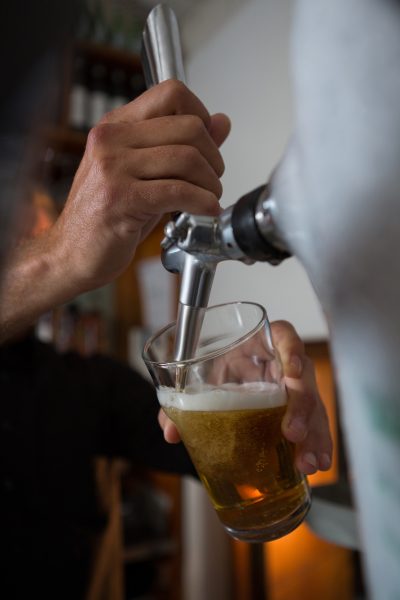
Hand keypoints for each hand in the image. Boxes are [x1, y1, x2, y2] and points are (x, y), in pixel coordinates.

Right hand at [0, 81, 229, 341]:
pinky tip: (207, 211)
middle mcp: (111, 140)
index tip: (209, 142)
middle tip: (213, 178)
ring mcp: (113, 168)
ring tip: (210, 197)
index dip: (201, 114)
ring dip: (211, 183)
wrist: (70, 253)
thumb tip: (221, 122)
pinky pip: (179, 191)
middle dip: (213, 156)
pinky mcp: (121, 199)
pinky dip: (203, 202)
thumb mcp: (144, 173)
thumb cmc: (104, 217)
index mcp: (115, 126)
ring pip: (188, 159)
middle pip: (188, 127)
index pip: (171, 93)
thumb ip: (180, 146)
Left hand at [158, 319, 332, 474]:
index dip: (292, 349)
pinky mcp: (297, 410)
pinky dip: (315, 445)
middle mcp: (283, 363)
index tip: (293, 370)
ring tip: (308, 463)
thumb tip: (171, 431)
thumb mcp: (198, 374)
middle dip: (303, 406)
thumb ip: (183, 399)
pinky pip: (313, 425)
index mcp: (260, 343)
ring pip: (314, 406)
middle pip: (304, 377)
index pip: (284, 335)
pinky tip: (317, 464)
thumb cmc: (213, 366)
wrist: (219, 378)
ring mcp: (293, 388)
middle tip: (293, 433)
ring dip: (314, 435)